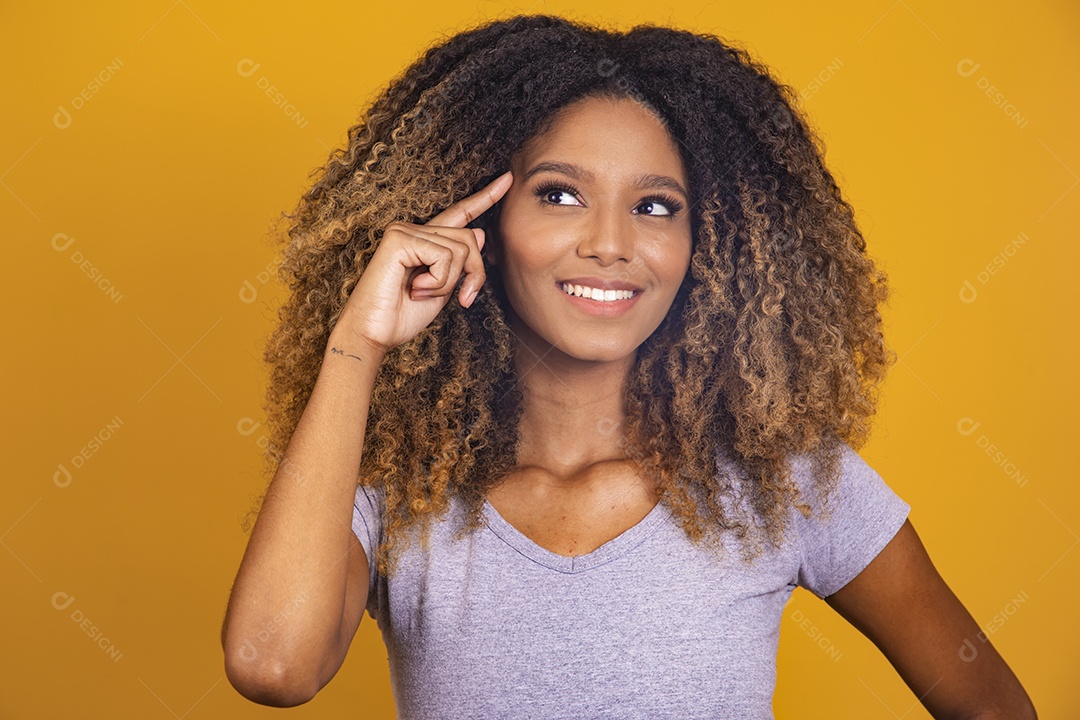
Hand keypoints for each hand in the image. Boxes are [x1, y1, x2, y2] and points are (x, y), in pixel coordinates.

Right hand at [331, 171, 512, 353]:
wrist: (373, 335)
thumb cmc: (402, 316)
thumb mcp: (443, 290)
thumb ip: (459, 263)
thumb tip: (480, 232)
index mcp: (424, 241)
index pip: (460, 213)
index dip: (485, 198)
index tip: (507, 179)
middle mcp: (413, 229)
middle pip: (470, 238)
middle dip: (474, 273)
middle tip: (460, 298)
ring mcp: (403, 230)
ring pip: (461, 248)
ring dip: (449, 282)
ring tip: (422, 293)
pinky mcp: (398, 238)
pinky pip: (443, 256)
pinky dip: (438, 281)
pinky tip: (416, 289)